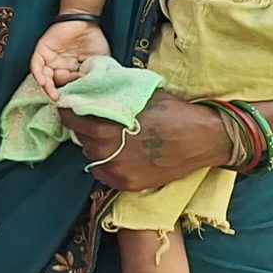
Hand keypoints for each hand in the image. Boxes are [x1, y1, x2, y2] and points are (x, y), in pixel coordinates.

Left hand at [29, 19, 110, 100]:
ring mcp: (49, 60)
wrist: (85, 21)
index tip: (80, 95)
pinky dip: (38, 74)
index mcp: (71, 71)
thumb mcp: (100, 61)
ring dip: (47, 88)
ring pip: (44, 78)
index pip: (69, 86)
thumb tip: (100, 88)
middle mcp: (59, 67)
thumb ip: (98, 74)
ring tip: (53, 96)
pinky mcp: (42, 51)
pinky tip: (42, 82)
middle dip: (61, 91)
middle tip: (67, 96)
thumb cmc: (94, 40)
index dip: (74, 90)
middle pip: (55, 84)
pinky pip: (36, 65)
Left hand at [64, 92, 228, 189]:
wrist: (203, 138)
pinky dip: (105, 164)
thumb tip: (92, 88)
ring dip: (96, 146)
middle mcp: (109, 151)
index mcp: (108, 127)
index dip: (69, 112)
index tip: (69, 107)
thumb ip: (113, 96)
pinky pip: (104, 173)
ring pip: (92, 156)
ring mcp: (118, 170)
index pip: (73, 120)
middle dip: (84, 128)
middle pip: (82, 139)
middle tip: (92, 121)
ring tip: (109, 137)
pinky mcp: (128, 184)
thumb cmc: (173, 112)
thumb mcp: (140, 96)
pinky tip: (116, 154)